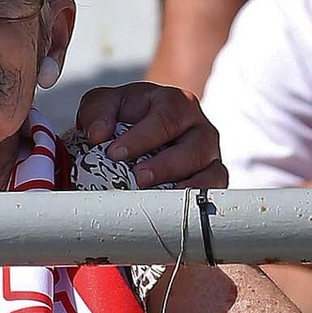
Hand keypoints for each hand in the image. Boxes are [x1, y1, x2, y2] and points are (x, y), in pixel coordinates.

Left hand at [76, 81, 226, 190]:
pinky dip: (198, 200)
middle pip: (194, 147)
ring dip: (185, 187)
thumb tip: (97, 134)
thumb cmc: (126, 116)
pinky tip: (175, 209)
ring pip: (210, 172)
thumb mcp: (105, 104)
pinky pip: (214, 190)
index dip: (141, 138)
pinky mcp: (212, 178)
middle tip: (138, 178)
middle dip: (165, 165)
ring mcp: (209, 155)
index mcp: (176, 103)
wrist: (141, 129)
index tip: (115, 153)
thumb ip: (97, 110)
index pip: (165, 118)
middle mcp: (199, 128)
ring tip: (157, 197)